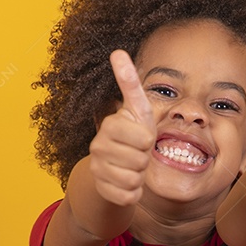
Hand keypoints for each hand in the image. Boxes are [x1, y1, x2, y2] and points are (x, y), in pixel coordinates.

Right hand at [89, 50, 156, 205]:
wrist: (111, 171)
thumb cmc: (131, 136)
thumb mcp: (136, 109)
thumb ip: (129, 82)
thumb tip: (118, 50)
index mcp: (109, 125)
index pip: (143, 136)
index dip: (147, 139)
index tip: (140, 137)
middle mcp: (98, 147)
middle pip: (140, 159)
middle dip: (144, 159)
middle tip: (137, 154)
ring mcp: (98, 169)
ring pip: (135, 178)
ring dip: (139, 176)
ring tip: (132, 167)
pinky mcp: (102, 191)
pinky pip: (129, 195)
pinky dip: (134, 192)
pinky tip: (126, 183)